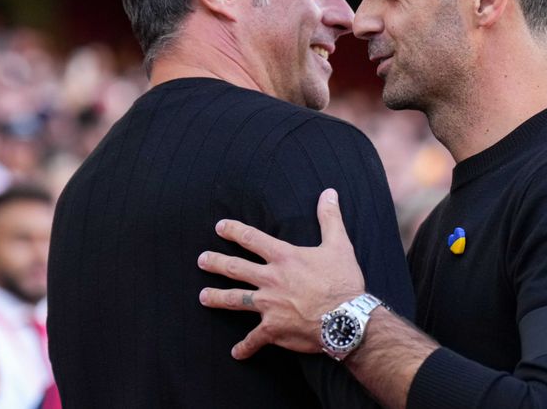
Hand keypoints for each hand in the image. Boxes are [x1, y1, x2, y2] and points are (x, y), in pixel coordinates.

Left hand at [198, 188, 365, 358]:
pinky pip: (254, 339)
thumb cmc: (342, 281)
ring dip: (217, 298)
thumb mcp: (339, 245)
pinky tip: (236, 352)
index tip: (220, 227)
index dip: (234, 231)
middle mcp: (271, 279)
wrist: (345, 318)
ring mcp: (269, 305)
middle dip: (216, 263)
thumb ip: (330, 218)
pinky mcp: (273, 329)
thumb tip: (329, 193)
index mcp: (284, 258)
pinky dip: (245, 347)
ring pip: (235, 300)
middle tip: (202, 260)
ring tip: (203, 297)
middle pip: (235, 268)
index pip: (252, 239)